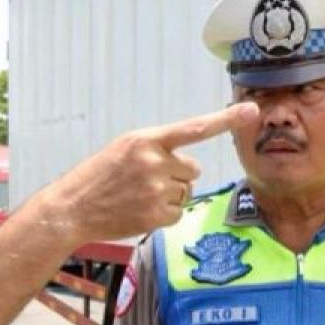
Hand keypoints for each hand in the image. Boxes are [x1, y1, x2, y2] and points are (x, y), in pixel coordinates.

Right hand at [43, 101, 258, 243]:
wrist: (73, 208)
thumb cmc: (98, 177)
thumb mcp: (123, 149)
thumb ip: (157, 149)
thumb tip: (191, 166)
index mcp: (146, 139)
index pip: (193, 127)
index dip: (225, 120)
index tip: (251, 110)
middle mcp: (154, 162)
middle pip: (192, 168)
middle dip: (177, 175)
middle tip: (147, 181)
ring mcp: (157, 189)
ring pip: (186, 191)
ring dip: (169, 195)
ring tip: (139, 196)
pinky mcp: (157, 214)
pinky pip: (179, 212)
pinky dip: (165, 214)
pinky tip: (141, 210)